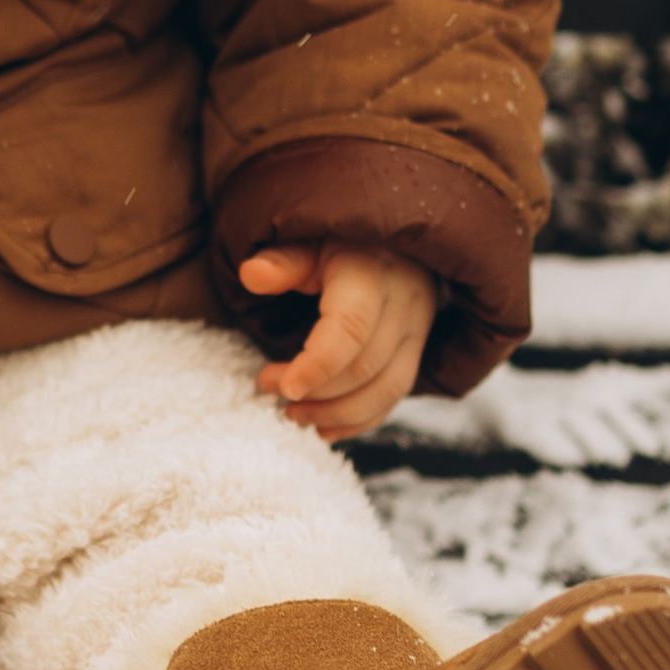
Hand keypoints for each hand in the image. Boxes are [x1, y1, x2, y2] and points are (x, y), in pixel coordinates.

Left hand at [241, 241, 438, 442]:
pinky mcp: (418, 350)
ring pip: (386, 389)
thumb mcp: (308, 241)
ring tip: (293, 415)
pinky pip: (395, 396)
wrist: (391, 242)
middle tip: (267, 388)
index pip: (351, 328)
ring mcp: (417, 330)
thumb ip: (282, 261)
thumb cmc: (338, 243)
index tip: (281, 387)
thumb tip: (252, 274)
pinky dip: (360, 420)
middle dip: (315, 390)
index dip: (317, 365)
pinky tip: (323, 428)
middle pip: (365, 366)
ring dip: (336, 413)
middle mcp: (404, 303)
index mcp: (372, 274)